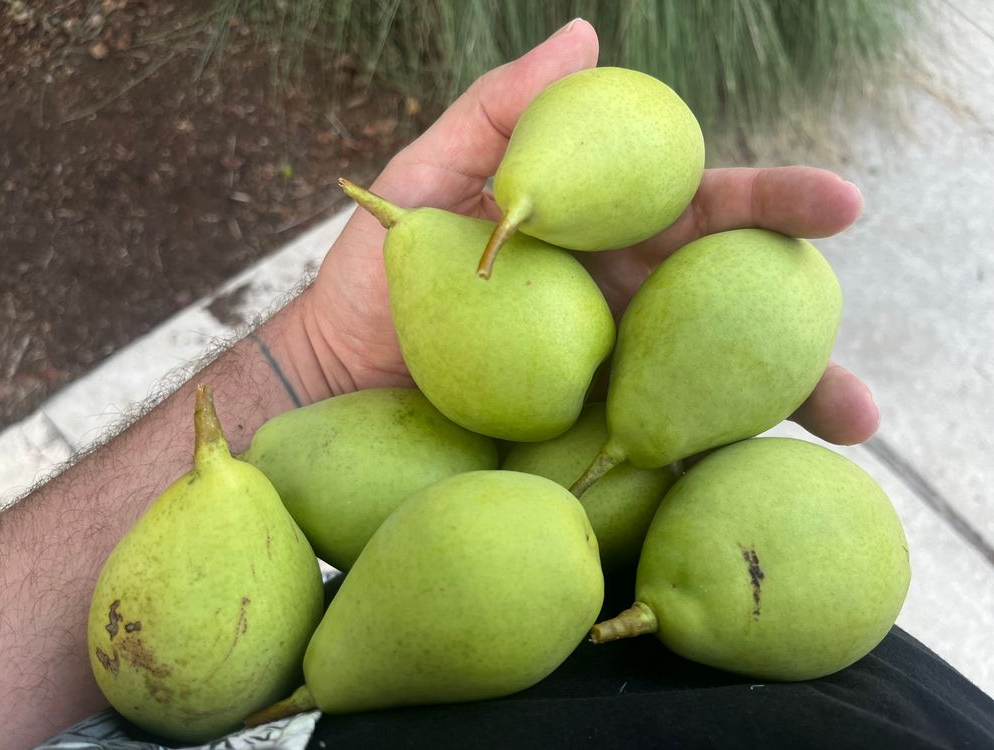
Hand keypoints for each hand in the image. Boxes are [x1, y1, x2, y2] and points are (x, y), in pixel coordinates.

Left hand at [303, 19, 877, 445]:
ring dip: (778, 405)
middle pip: (725, 308)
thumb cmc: (379, 275)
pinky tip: (750, 480)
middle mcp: (618, 305)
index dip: (770, 204)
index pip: (700, 214)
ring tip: (846, 429)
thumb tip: (585, 37)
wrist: (332, 373)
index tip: (839, 203)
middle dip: (802, 330)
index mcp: (601, 238)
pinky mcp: (576, 434)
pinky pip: (648, 445)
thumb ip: (502, 113)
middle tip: (864, 360)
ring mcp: (603, 374)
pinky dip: (702, 459)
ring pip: (704, 383)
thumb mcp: (429, 180)